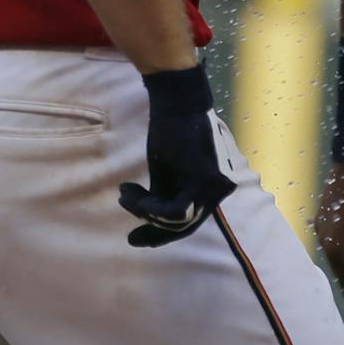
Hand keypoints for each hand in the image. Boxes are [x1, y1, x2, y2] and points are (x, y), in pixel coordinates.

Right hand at [117, 67, 235, 246]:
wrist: (176, 106)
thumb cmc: (170, 135)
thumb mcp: (164, 173)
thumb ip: (163, 197)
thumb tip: (147, 219)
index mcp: (209, 190)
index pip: (187, 223)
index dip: (160, 235)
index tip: (134, 238)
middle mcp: (217, 192)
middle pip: (184, 227)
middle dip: (152, 231)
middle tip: (128, 230)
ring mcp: (213, 188)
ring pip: (179, 222)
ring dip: (146, 212)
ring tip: (126, 196)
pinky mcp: (204, 181)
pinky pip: (177, 211)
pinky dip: (151, 207)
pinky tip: (133, 194)